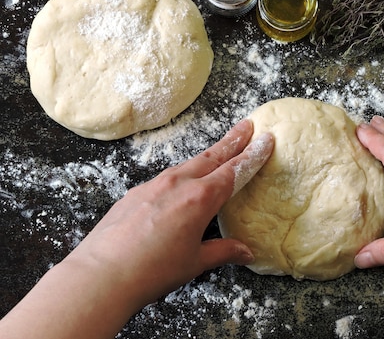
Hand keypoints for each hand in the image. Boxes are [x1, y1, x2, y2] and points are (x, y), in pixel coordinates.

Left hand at [0, 119, 273, 338]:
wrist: (100, 274)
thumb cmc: (152, 271)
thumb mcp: (195, 263)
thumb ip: (223, 252)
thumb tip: (247, 252)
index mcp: (199, 199)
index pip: (234, 172)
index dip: (252, 156)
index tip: (265, 139)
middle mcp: (178, 184)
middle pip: (212, 157)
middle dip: (232, 141)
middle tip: (247, 126)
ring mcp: (153, 185)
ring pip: (188, 164)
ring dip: (208, 155)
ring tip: (220, 150)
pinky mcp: (134, 193)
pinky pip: (165, 178)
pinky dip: (181, 174)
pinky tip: (181, 183)